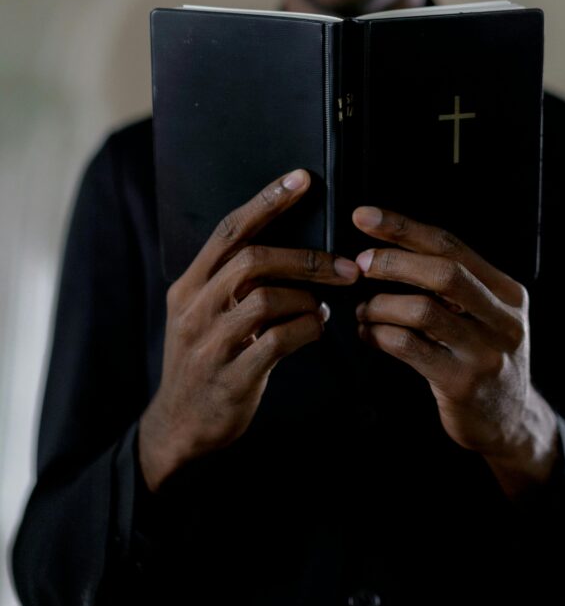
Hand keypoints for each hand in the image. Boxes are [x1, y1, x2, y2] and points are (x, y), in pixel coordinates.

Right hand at [139, 169, 358, 490]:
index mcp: (188, 285)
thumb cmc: (207, 359)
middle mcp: (193, 308)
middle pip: (252, 260)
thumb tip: (295, 250)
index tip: (302, 179)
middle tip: (345, 266)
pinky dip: (306, 329)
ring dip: (307, 298)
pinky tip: (316, 328)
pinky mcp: (230, 377)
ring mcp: (209, 344)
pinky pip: (277, 341)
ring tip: (323, 305)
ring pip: (266, 298)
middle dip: (306, 258)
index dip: (266, 201)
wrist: (179, 426)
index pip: (229, 230)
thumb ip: (235, 283)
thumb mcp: (206, 314)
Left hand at [352, 205, 557, 498]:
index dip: (404, 228)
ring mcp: (485, 353)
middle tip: (360, 264)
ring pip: (422, 310)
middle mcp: (503, 319)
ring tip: (364, 310)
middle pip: (443, 273)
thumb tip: (391, 247)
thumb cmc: (484, 357)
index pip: (451, 245)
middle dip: (393, 262)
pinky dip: (379, 335)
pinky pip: (409, 347)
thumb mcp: (486, 315)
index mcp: (507, 291)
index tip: (365, 216)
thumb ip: (454, 284)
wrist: (510, 421)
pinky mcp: (462, 383)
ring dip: (381, 305)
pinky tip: (369, 334)